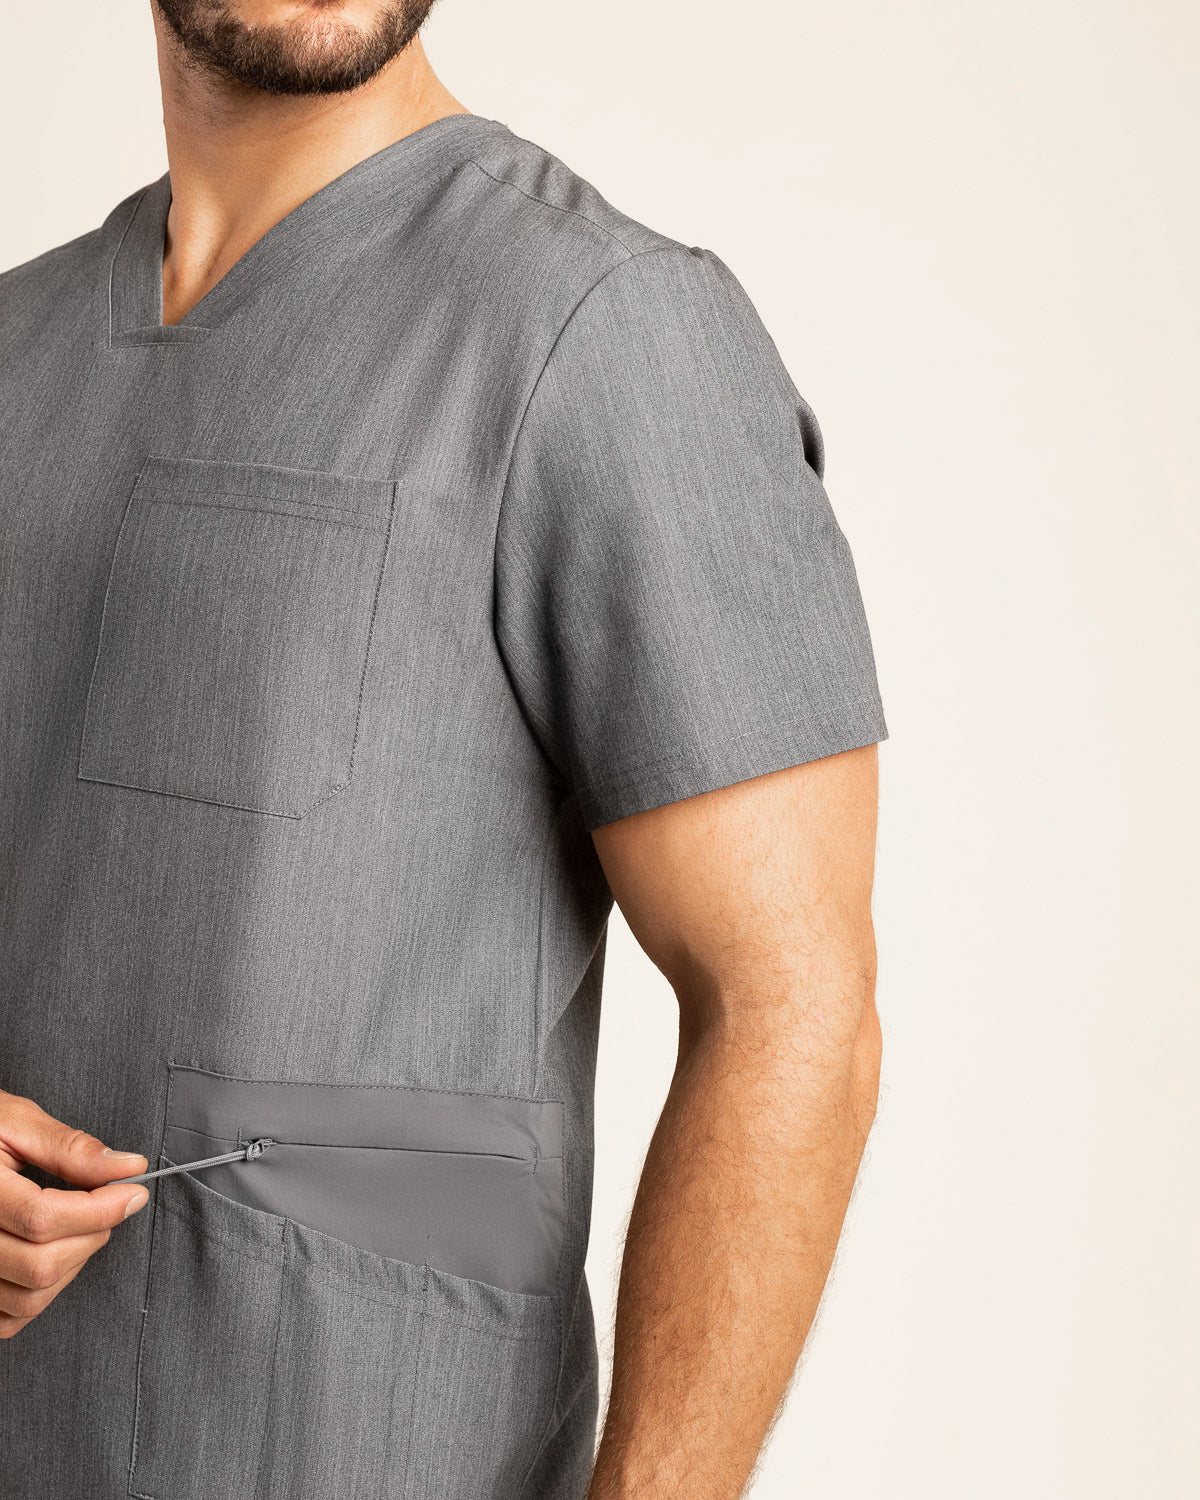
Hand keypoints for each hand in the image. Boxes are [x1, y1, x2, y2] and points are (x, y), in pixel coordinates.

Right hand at [0, 1089, 149, 1338]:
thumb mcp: (13, 1122)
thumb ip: (68, 1147)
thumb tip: (127, 1167)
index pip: (43, 1218)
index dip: (100, 1208)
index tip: (132, 1191)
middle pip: (41, 1265)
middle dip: (91, 1235)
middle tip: (109, 1204)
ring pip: (29, 1299)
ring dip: (72, 1266)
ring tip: (81, 1226)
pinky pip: (8, 1320)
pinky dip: (42, 1295)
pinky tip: (52, 1255)